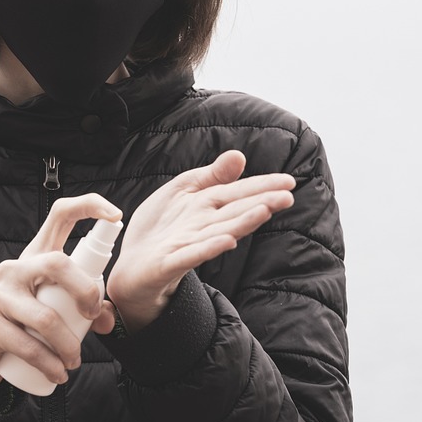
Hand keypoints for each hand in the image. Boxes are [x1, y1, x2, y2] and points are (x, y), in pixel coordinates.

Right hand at [0, 194, 121, 409]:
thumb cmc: (24, 325)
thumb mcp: (55, 311)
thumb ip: (84, 310)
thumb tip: (107, 317)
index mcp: (36, 256)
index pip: (61, 215)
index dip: (90, 206)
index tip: (116, 215)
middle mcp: (15, 268)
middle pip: (57, 263)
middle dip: (85, 292)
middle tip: (91, 318)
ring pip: (46, 317)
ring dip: (68, 346)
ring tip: (73, 363)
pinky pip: (28, 346)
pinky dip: (49, 365)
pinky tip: (57, 375)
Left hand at [104, 150, 294, 332]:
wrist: (132, 266)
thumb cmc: (161, 228)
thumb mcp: (183, 191)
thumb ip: (211, 176)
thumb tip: (240, 156)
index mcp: (206, 206)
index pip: (238, 193)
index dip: (262, 186)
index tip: (289, 181)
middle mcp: (203, 226)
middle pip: (235, 212)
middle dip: (261, 203)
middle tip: (288, 196)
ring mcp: (188, 244)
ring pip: (220, 231)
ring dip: (242, 222)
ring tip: (264, 210)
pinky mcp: (170, 262)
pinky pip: (192, 254)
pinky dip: (210, 248)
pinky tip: (227, 241)